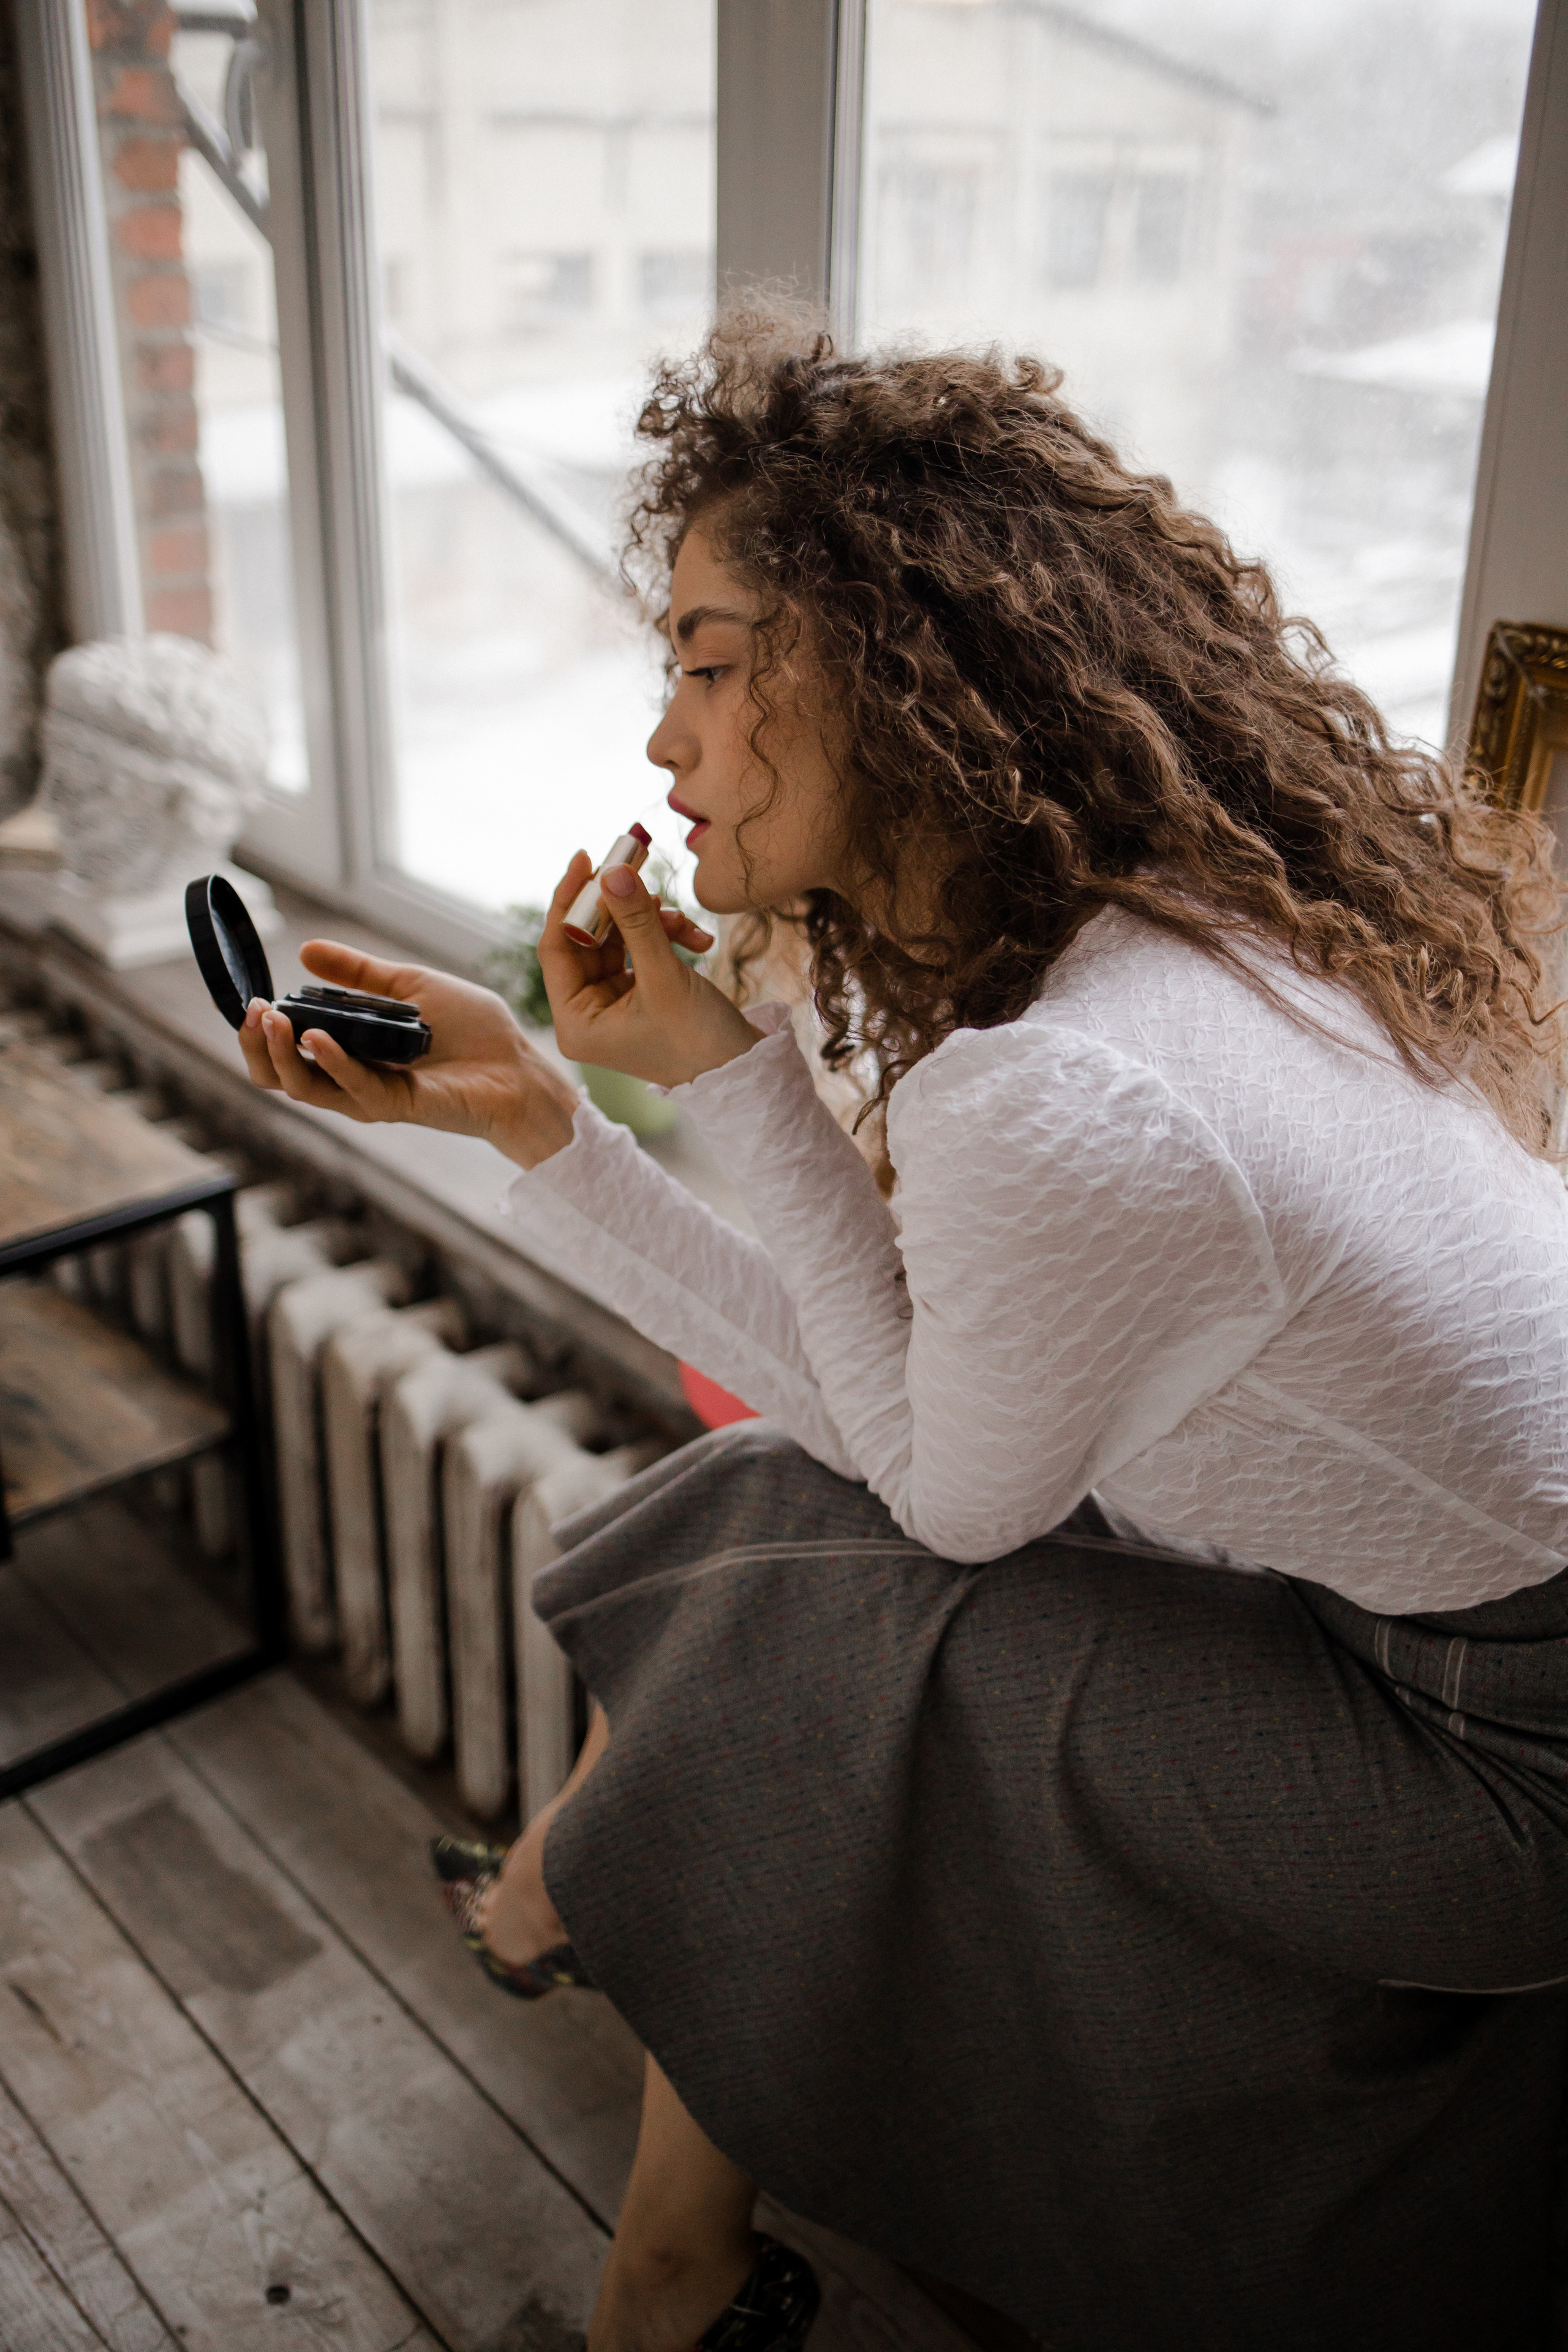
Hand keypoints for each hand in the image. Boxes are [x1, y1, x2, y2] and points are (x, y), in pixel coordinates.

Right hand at [237, 940, 581, 1169]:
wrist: (520, 1063)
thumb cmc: (474, 1031)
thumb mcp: (409, 987)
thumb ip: (358, 974)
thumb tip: (304, 950)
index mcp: (350, 1052)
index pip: (286, 1051)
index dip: (260, 1030)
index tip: (252, 998)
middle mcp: (353, 1078)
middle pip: (281, 1077)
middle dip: (257, 1046)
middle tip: (252, 1011)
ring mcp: (372, 1095)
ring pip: (306, 1088)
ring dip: (282, 1054)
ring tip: (270, 1019)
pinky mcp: (399, 1105)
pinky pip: (353, 1089)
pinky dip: (332, 1063)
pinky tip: (317, 1037)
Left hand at [539, 851, 761, 1087]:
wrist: (744, 1073)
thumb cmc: (699, 1041)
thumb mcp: (665, 976)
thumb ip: (637, 921)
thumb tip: (612, 871)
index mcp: (575, 1022)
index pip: (555, 947)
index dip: (569, 900)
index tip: (586, 858)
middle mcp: (586, 1013)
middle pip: (587, 938)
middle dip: (618, 906)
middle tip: (635, 864)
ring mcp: (612, 1004)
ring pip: (619, 939)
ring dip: (652, 922)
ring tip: (682, 920)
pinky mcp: (639, 995)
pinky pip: (641, 950)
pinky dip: (666, 937)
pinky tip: (697, 939)